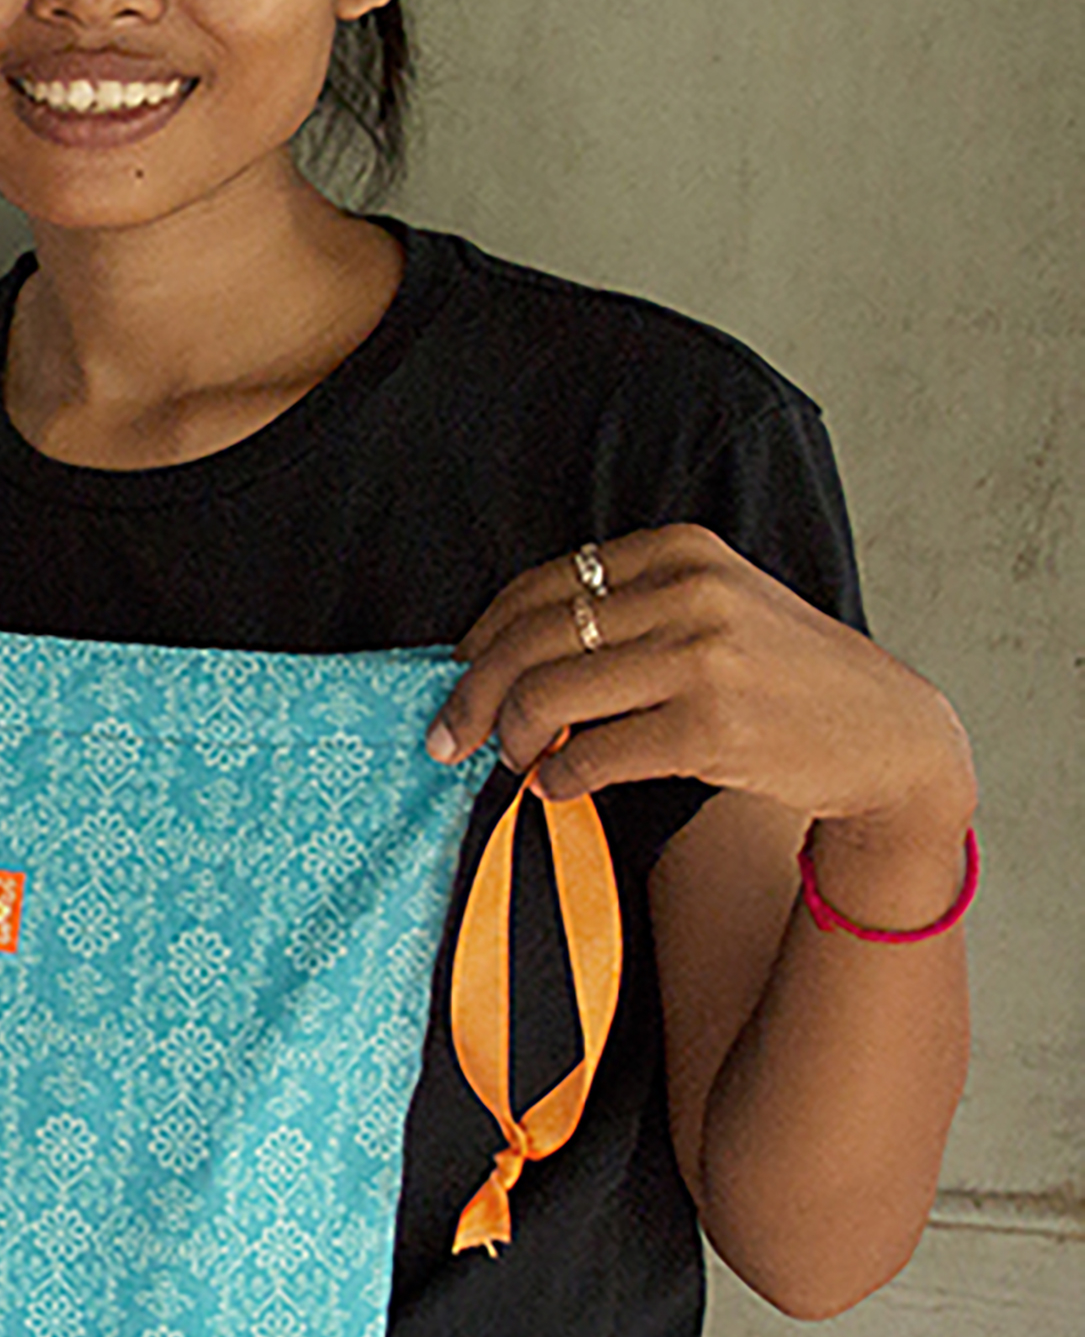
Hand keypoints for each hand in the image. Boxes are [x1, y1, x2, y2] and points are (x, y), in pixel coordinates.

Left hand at [429, 527, 977, 905]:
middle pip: (531, 642)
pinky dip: (556, 776)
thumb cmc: (783, 676)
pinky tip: (556, 784)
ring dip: (510, 738)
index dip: (484, 636)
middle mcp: (691, 595)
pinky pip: (591, 754)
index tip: (456, 673)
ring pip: (548, 696)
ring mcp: (703, 661)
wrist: (888, 737)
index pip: (542, 588)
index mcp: (682, 552)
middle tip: (448, 737)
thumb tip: (497, 656)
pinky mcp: (710, 730)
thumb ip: (625, 614)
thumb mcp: (716, 609)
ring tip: (513, 760)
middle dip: (472, 694)